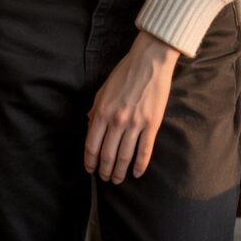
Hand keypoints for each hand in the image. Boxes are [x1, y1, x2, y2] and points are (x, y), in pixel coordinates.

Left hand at [84, 31, 179, 184]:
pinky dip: (140, 166)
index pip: (92, 145)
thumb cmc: (125, 73)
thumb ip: (95, 109)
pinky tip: (136, 173)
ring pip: (125, 157)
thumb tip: (89, 125)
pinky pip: (144, 151)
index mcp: (102, 112)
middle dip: (104, 171)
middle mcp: (117, 121)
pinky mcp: (151, 124)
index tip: (90, 170)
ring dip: (120, 172)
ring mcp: (135, 124)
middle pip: (107, 155)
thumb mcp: (103, 89)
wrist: (149, 61)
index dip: (90, 161)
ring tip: (118, 179)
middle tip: (105, 178)